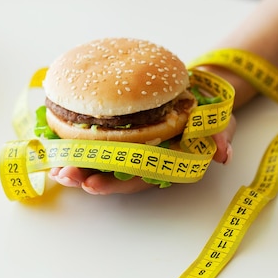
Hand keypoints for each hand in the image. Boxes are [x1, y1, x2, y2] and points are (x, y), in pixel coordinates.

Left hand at [48, 115, 236, 194]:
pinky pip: (95, 139)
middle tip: (62, 175)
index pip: (136, 178)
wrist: (198, 93)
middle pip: (110, 174)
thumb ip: (222, 137)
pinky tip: (55, 140)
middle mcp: (143, 160)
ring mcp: (130, 146)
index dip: (114, 184)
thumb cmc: (208, 114)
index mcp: (163, 164)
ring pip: (99, 161)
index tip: (92, 185)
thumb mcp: (222, 124)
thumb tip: (223, 153)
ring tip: (54, 165)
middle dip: (84, 177)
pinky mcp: (119, 131)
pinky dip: (76, 141)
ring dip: (75, 163)